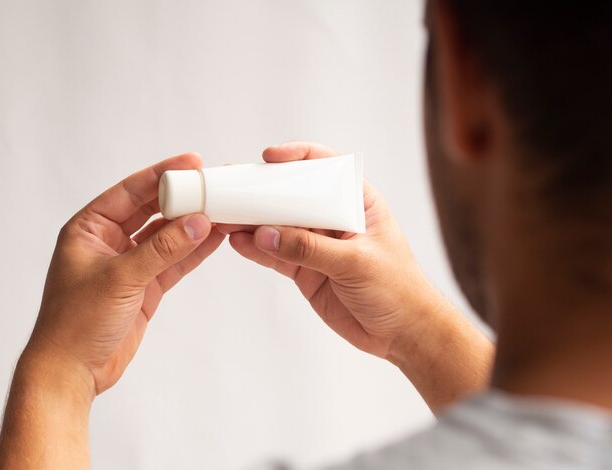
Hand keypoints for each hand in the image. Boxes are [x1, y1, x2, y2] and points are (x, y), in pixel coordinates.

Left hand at [27, 153, 224, 397]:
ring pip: (168, 236)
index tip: (191, 164)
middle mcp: (110, 242)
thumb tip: (197, 223)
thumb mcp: (120, 279)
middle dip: (182, 199)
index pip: (130, 192)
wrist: (73, 371)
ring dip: (192, 226)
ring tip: (221, 210)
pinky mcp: (146, 286)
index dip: (162, 175)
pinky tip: (214, 238)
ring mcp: (130, 264)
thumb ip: (161, 249)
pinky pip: (174, 262)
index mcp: (89, 229)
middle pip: (152, 211)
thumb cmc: (75, 323)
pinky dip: (194, 252)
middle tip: (212, 187)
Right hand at [218, 142, 492, 411]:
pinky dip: (256, 250)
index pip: (326, 166)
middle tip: (231, 187)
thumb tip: (266, 234)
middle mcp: (334, 218)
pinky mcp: (306, 270)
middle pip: (292, 195)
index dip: (296, 156)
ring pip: (278, 226)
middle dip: (262, 190)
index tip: (268, 157)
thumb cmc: (397, 288)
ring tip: (224, 218)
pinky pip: (276, 255)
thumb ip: (311, 248)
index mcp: (356, 202)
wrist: (403, 333)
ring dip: (252, 222)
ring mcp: (317, 244)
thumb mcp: (357, 262)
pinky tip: (237, 243)